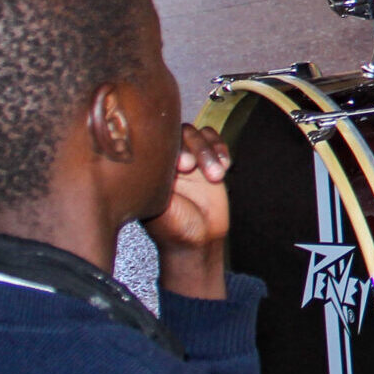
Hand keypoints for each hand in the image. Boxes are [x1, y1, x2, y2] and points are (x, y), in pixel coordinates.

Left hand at [147, 124, 231, 297]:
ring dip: (210, 151)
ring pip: (200, 134)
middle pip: (181, 132)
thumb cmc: (172, 228)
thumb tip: (153, 151)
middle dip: (193, 148)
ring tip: (215, 176)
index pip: (158, 137)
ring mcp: (190, 159)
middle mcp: (168, 159)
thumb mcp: (156, 202)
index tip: (180, 167)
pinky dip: (221, 151)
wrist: (197, 241)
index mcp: (149, 166)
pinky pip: (216, 142)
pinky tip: (224, 168)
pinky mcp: (209, 162)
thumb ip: (154, 176)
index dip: (173, 147)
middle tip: (193, 169)